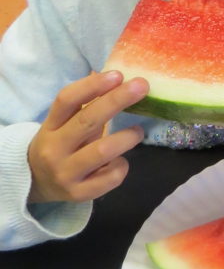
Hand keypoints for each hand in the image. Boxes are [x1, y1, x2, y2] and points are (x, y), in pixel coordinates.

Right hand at [27, 71, 146, 204]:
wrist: (36, 183)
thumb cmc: (61, 144)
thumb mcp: (64, 124)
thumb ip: (86, 104)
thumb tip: (117, 76)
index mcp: (50, 127)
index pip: (66, 101)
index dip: (92, 85)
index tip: (118, 74)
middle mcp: (54, 149)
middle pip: (87, 121)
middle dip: (117, 100)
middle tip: (142, 86)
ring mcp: (65, 173)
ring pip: (102, 150)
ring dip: (127, 137)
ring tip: (138, 131)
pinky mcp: (78, 194)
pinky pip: (110, 178)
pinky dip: (122, 166)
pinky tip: (121, 160)